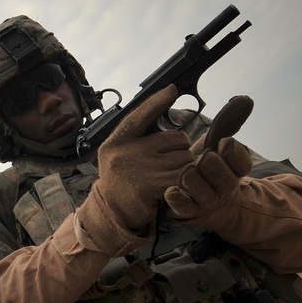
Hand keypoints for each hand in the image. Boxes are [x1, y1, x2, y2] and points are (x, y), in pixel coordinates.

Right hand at [86, 85, 193, 231]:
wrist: (113, 213)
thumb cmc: (119, 181)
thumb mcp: (117, 154)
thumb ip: (135, 137)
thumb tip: (162, 109)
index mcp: (117, 142)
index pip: (140, 115)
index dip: (158, 101)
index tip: (172, 89)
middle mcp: (127, 152)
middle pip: (176, 138)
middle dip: (180, 150)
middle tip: (170, 164)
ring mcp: (141, 168)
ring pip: (186, 157)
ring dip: (186, 167)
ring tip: (171, 177)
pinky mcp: (155, 185)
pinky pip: (186, 174)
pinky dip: (189, 179)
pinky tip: (179, 185)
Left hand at [165, 96, 253, 220]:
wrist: (200, 202)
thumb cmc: (207, 168)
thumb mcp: (217, 145)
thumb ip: (229, 124)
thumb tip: (244, 99)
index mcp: (235, 171)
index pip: (242, 163)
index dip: (233, 152)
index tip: (224, 143)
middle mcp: (224, 188)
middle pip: (219, 173)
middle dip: (209, 162)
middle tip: (203, 157)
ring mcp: (206, 201)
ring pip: (197, 184)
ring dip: (189, 175)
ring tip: (186, 171)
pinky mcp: (188, 211)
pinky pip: (182, 204)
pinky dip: (176, 195)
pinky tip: (171, 189)